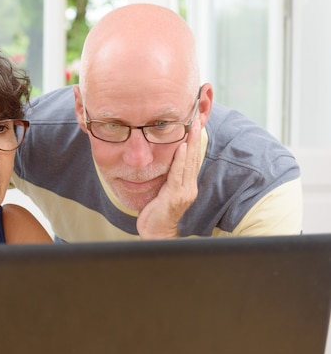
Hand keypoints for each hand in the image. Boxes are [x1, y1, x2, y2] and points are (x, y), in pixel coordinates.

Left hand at [136, 118, 201, 238]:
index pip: (192, 160)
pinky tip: (181, 147)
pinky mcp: (174, 197)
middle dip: (195, 138)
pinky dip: (180, 160)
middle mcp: (189, 187)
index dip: (194, 142)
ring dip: (190, 144)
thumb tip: (162, 161)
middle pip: (194, 158)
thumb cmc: (156, 213)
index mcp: (187, 185)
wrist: (156, 234)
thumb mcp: (162, 191)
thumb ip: (166, 178)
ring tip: (191, 127)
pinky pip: (178, 175)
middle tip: (197, 119)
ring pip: (189, 164)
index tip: (195, 125)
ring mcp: (184, 192)